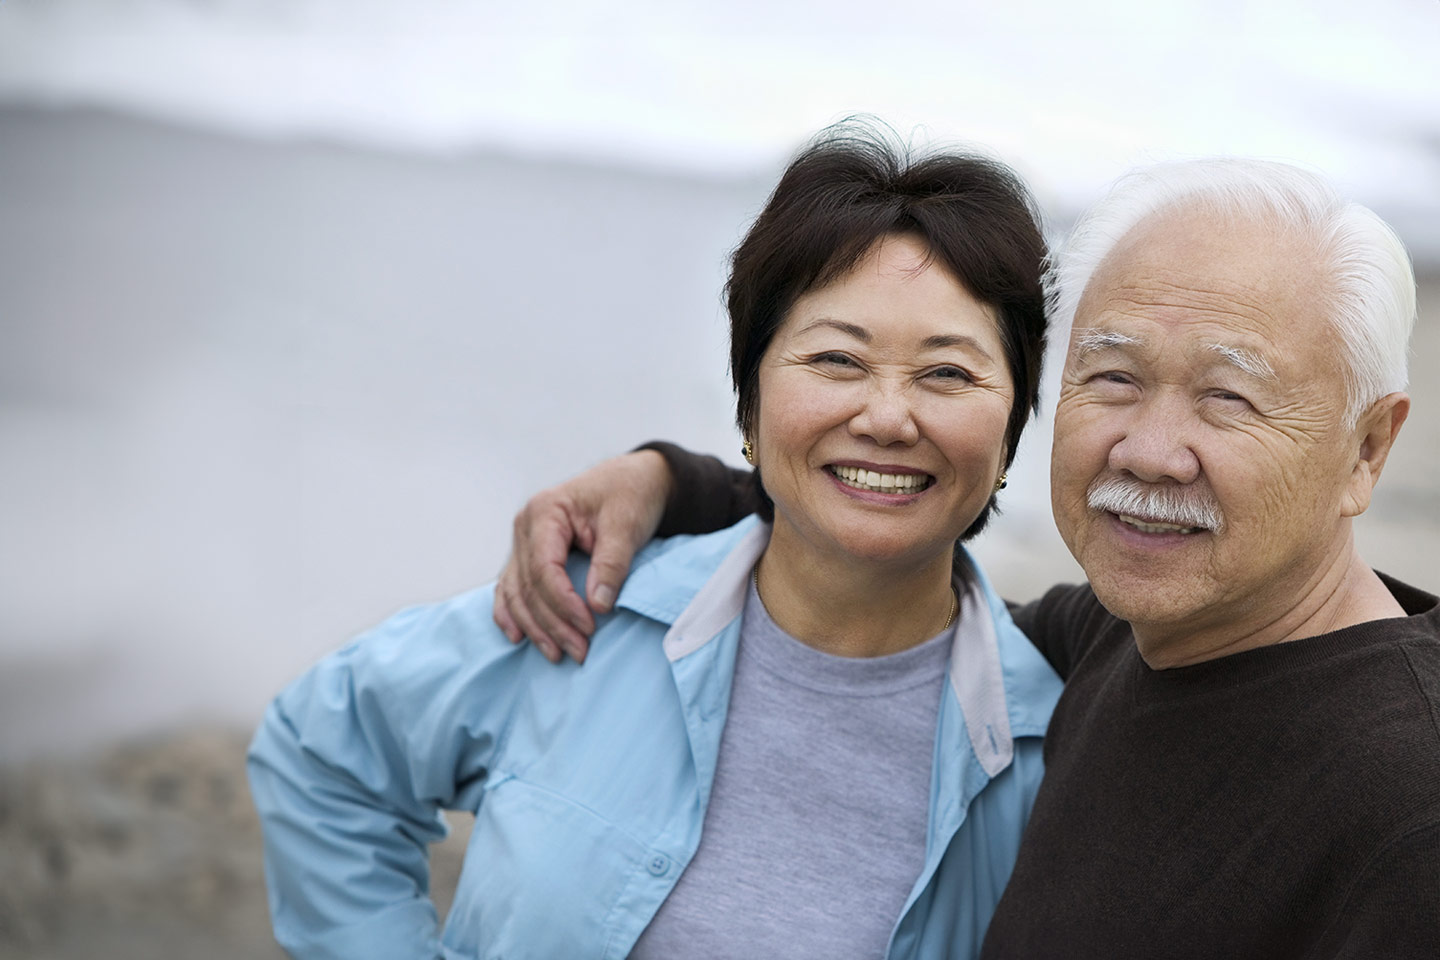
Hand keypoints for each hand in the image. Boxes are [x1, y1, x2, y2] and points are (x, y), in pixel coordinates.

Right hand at [493, 450, 670, 662]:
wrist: (633, 479)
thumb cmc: (630, 495)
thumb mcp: (626, 524)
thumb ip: (611, 563)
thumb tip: (598, 605)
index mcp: (545, 511)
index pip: (544, 568)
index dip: (563, 604)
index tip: (589, 628)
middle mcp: (526, 526)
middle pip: (528, 586)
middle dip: (552, 624)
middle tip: (580, 652)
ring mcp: (523, 540)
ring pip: (516, 592)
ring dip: (534, 627)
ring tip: (556, 655)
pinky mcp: (530, 554)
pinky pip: (512, 587)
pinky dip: (512, 613)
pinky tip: (518, 636)